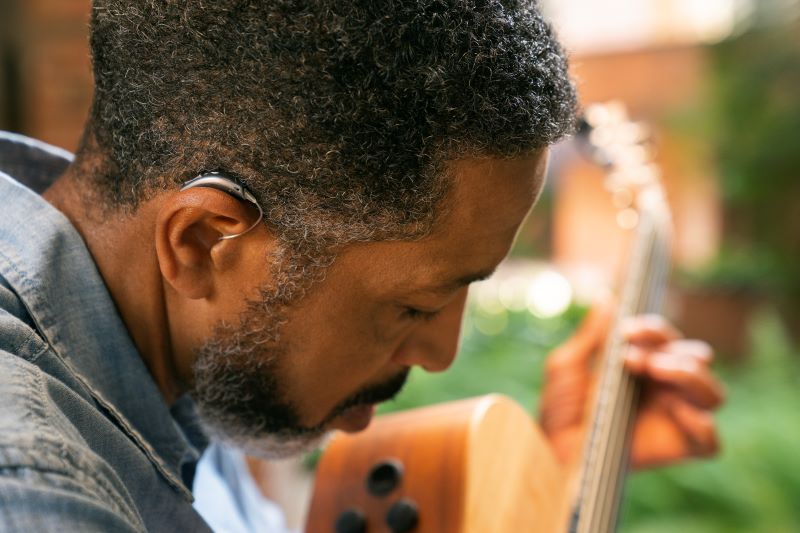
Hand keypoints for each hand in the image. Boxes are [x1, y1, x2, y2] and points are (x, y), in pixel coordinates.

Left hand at [538, 298, 723, 469]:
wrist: (550, 452)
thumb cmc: (557, 411)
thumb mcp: (567, 366)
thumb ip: (591, 334)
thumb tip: (607, 297)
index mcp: (645, 366)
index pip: (667, 338)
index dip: (653, 328)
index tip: (626, 330)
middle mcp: (666, 390)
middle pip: (698, 357)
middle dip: (670, 348)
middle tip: (633, 357)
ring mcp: (675, 419)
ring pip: (713, 392)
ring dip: (689, 374)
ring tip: (654, 370)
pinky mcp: (677, 450)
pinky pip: (711, 442)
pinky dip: (701, 424)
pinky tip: (675, 409)